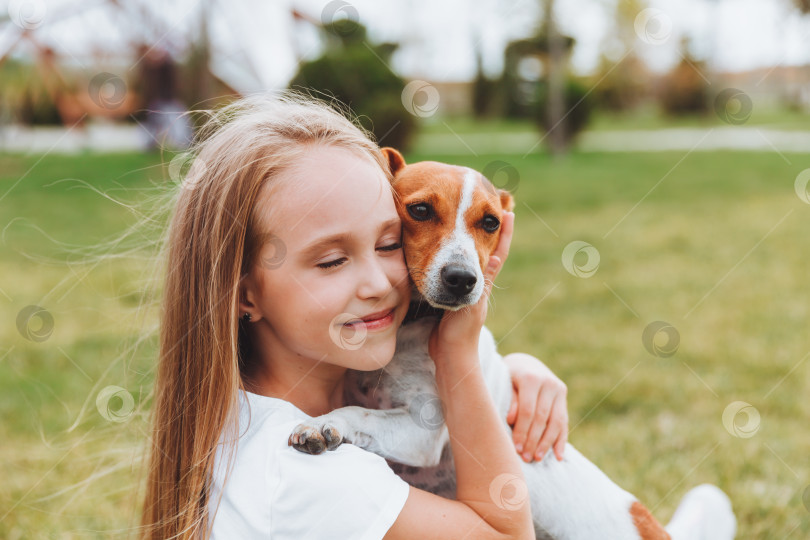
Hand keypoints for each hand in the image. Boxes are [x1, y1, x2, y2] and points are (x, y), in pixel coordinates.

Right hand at [429, 212, 514, 362]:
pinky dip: (457, 257)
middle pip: (487, 250)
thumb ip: (483, 282)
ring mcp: (467, 290)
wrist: (449, 354)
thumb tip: (496, 256)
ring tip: (469, 220)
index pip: (498, 253)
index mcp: (485, 284)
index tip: (507, 212)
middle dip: (486, 229)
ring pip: (471, 259)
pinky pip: (457, 271)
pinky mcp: (454, 295)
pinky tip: (450, 250)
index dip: (504, 233)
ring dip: (472, 239)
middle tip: (489, 206)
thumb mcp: (474, 304)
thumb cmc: (461, 332)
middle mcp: (478, 284)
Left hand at [503, 352, 567, 462]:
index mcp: (532, 378)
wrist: (525, 363)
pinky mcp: (564, 396)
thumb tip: (511, 420)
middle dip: (533, 440)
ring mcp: (559, 389)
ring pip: (556, 422)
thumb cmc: (508, 377)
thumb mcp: (505, 384)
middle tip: (526, 458)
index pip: (528, 411)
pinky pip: (564, 421)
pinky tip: (558, 456)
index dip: (522, 431)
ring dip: (547, 443)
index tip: (516, 449)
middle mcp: (549, 383)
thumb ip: (510, 401)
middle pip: (542, 418)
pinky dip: (561, 440)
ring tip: (537, 458)